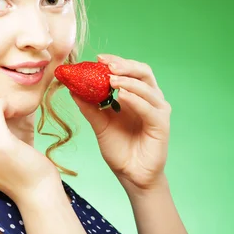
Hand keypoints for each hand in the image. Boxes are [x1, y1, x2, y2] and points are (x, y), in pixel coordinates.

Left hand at [69, 54, 170, 193]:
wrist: (130, 175)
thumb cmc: (119, 148)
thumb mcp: (99, 124)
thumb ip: (89, 106)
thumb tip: (72, 87)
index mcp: (137, 95)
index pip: (130, 70)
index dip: (116, 61)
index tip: (98, 58)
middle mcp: (150, 99)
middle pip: (143, 72)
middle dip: (125, 65)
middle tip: (106, 64)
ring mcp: (158, 111)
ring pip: (147, 88)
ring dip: (128, 81)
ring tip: (111, 79)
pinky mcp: (161, 125)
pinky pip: (149, 109)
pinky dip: (136, 100)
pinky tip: (123, 96)